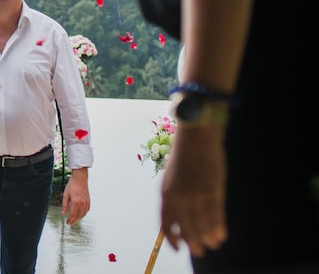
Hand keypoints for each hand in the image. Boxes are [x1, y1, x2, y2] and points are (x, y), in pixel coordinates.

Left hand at [61, 167, 89, 224]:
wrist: (80, 178)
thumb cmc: (72, 185)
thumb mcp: (65, 194)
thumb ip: (64, 205)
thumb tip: (63, 213)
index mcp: (76, 202)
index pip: (73, 214)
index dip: (70, 220)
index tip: (67, 222)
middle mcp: (82, 203)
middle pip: (79, 216)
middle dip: (74, 221)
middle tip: (70, 223)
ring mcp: (86, 202)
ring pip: (83, 214)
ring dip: (79, 218)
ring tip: (74, 220)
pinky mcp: (88, 201)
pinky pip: (87, 210)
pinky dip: (83, 214)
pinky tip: (80, 215)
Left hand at [160, 126, 227, 256]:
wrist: (196, 136)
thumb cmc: (184, 158)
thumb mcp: (171, 178)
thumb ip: (173, 197)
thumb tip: (177, 218)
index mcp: (166, 193)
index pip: (166, 223)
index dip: (172, 239)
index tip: (178, 248)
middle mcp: (179, 196)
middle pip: (184, 228)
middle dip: (192, 243)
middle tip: (198, 251)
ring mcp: (197, 193)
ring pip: (201, 224)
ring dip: (206, 238)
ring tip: (212, 245)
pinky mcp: (213, 189)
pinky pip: (215, 214)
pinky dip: (218, 227)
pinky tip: (221, 236)